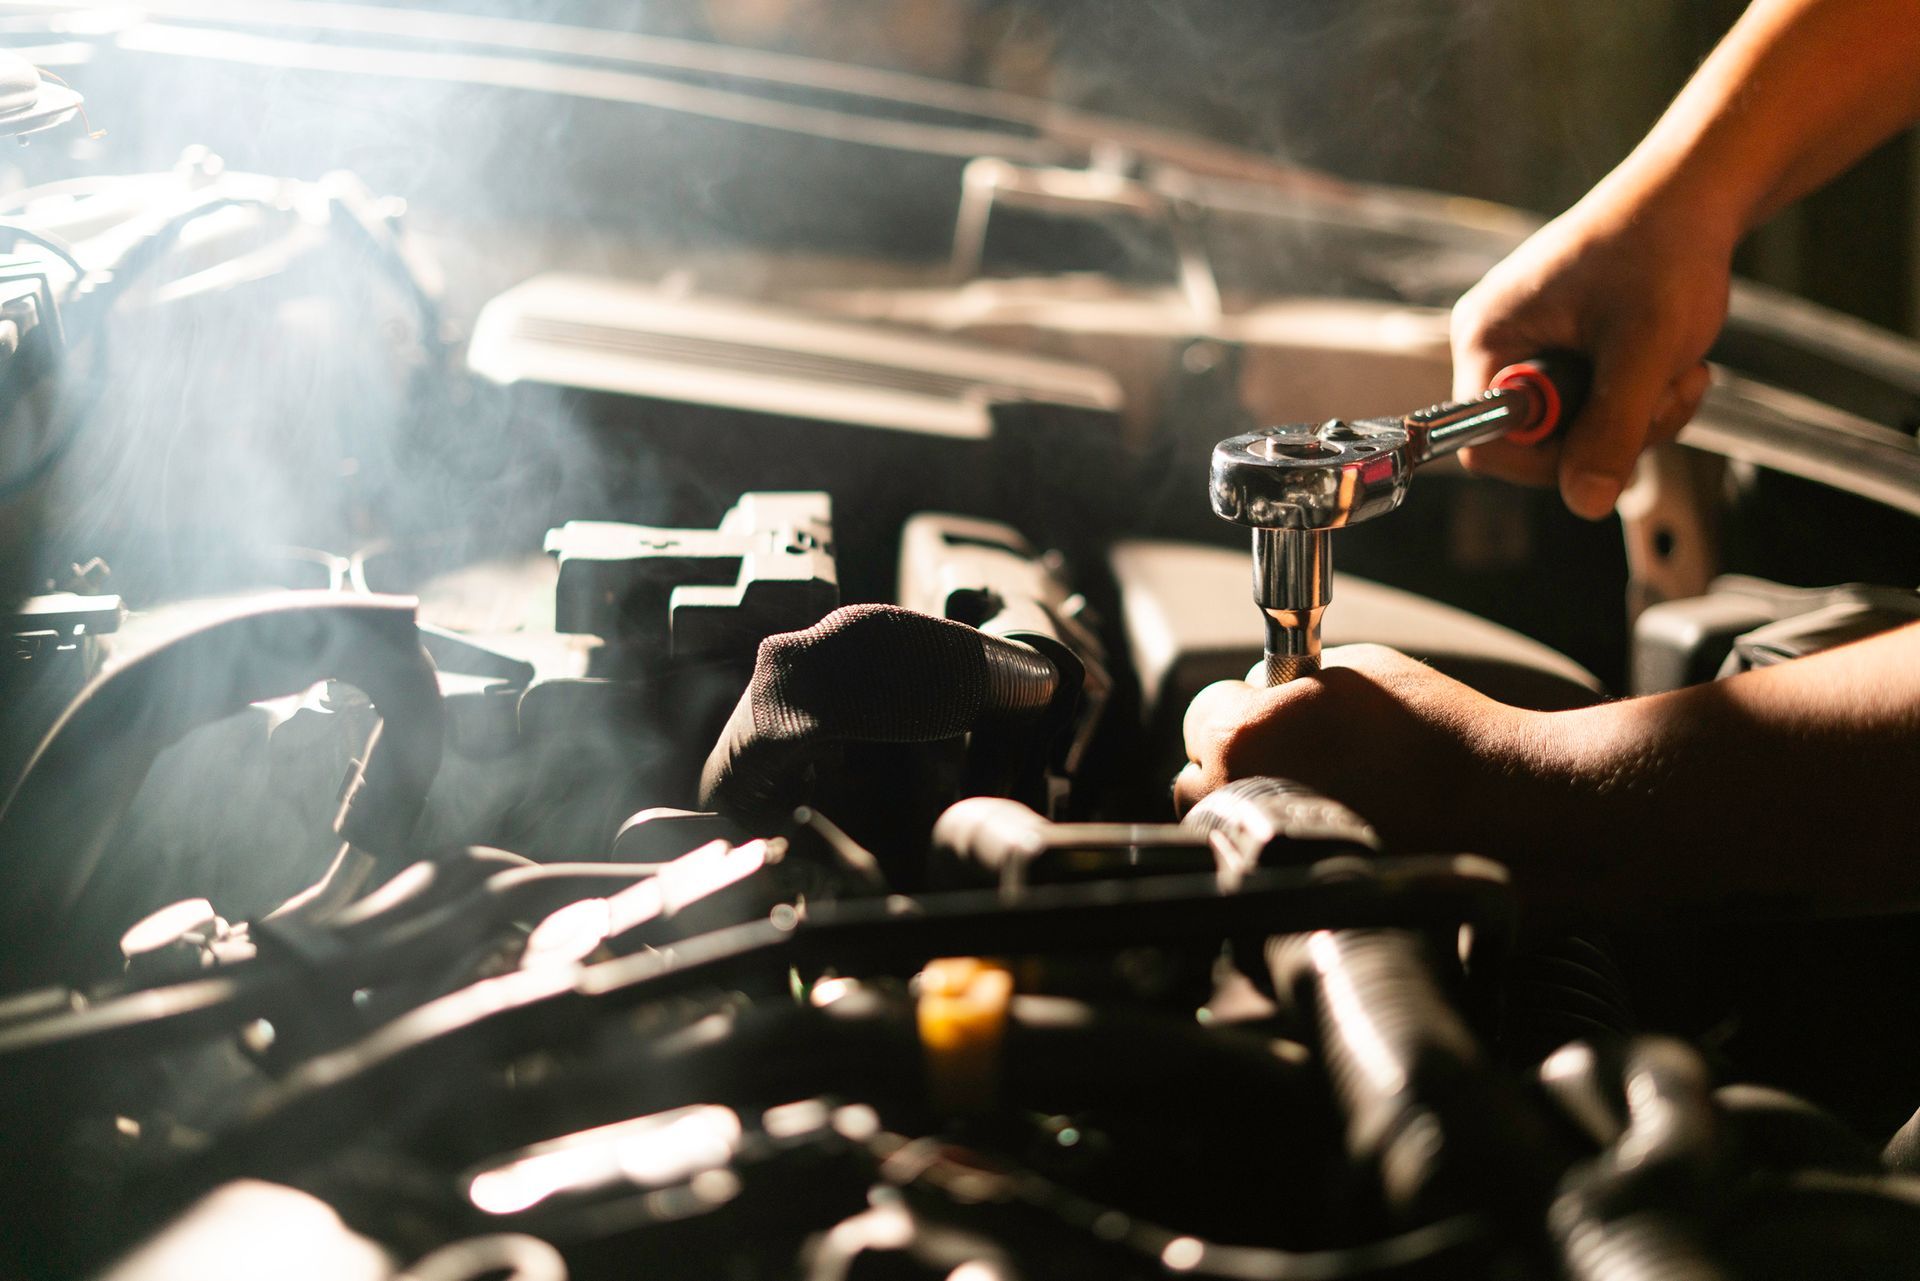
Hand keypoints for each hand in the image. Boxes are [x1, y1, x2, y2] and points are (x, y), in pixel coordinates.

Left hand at [1174, 645, 1539, 853]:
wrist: (1510, 813)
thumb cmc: (1442, 735)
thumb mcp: (1353, 670)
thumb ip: (1287, 683)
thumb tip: (1260, 694)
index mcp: (1241, 739)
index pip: (1202, 715)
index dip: (1242, 710)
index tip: (1270, 716)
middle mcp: (1235, 803)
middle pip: (1197, 779)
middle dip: (1234, 767)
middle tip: (1290, 762)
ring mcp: (1261, 863)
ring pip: (1224, 837)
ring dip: (1251, 817)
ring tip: (1314, 806)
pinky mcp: (1291, 910)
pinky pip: (1263, 880)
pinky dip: (1284, 863)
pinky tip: (1332, 847)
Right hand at [1449, 181, 1730, 519]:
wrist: (1696, 193)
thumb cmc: (1664, 249)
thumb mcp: (1645, 349)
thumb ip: (1612, 429)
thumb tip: (1584, 503)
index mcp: (1487, 338)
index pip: (1485, 442)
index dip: (1550, 458)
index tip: (1611, 434)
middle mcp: (1496, 346)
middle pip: (1536, 443)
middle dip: (1611, 433)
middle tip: (1666, 393)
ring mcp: (1529, 347)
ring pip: (1574, 430)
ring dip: (1638, 418)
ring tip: (1680, 370)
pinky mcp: (1562, 349)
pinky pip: (1591, 406)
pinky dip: (1638, 399)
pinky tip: (1670, 364)